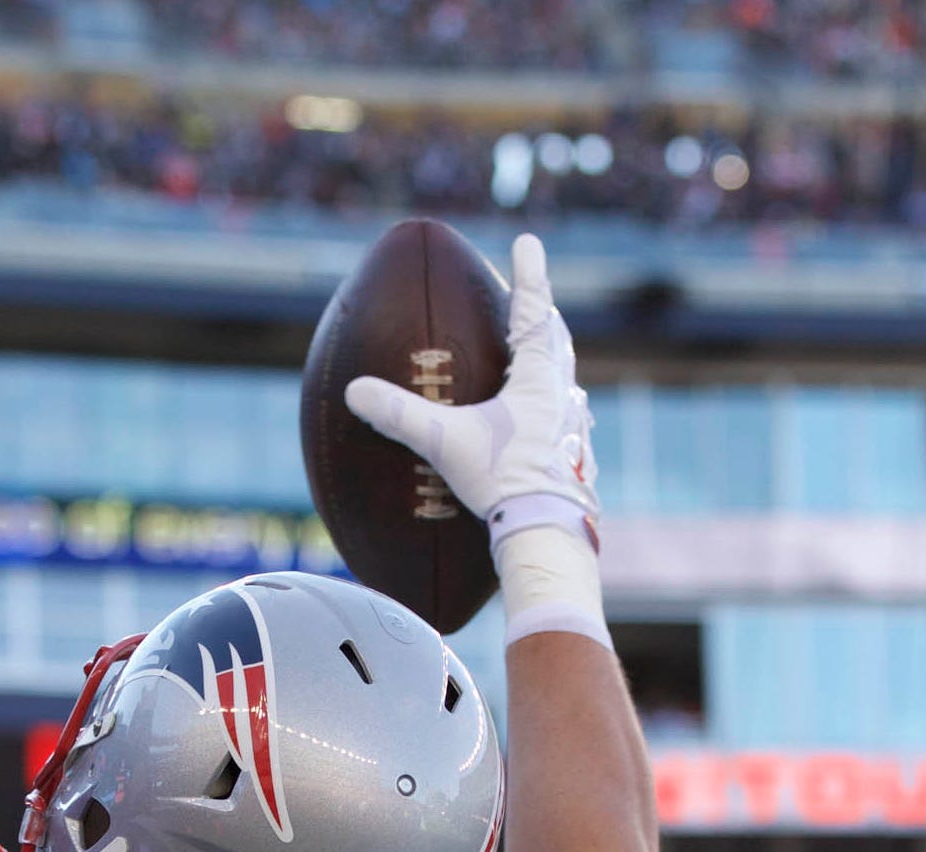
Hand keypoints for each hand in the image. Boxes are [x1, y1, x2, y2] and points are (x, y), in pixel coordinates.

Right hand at [344, 233, 599, 553]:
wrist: (547, 534)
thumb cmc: (503, 482)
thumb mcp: (446, 443)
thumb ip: (401, 415)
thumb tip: (353, 391)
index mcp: (539, 379)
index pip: (533, 313)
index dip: (529, 276)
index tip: (528, 243)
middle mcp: (563, 396)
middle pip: (554, 342)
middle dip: (539, 315)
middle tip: (530, 295)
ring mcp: (572, 428)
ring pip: (561, 380)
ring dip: (546, 361)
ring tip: (529, 358)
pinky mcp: (571, 459)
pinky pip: (560, 417)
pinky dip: (545, 405)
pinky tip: (533, 423)